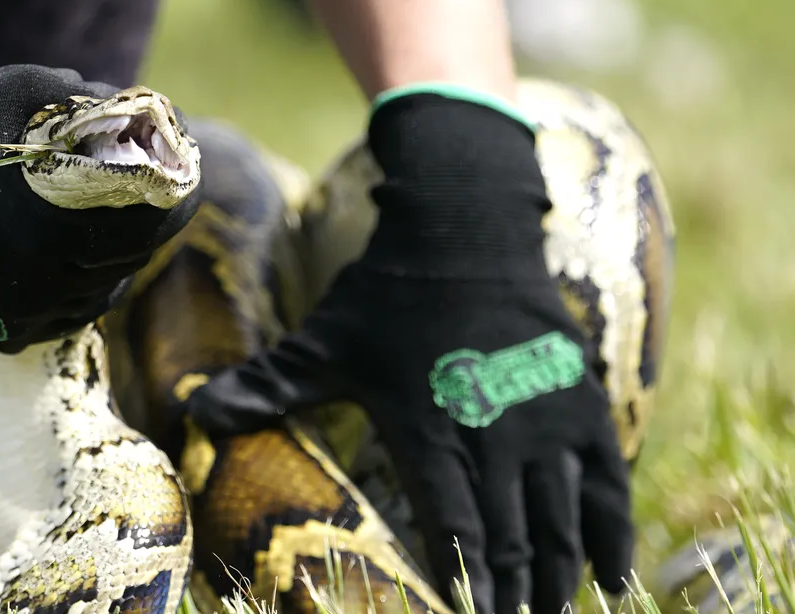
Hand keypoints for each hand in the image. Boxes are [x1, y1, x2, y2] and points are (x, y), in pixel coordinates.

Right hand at [0, 64, 198, 351]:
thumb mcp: (23, 91)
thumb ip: (87, 102)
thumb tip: (136, 113)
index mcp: (57, 222)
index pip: (149, 228)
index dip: (177, 205)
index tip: (182, 186)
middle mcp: (42, 278)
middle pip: (128, 263)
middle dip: (145, 232)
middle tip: (149, 206)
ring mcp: (17, 310)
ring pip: (97, 296)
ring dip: (112, 266)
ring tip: (106, 234)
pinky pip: (58, 320)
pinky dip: (73, 296)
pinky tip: (70, 267)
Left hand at [183, 90, 632, 612]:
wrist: (463, 229)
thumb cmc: (386, 294)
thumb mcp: (321, 344)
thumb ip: (265, 387)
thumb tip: (193, 413)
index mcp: (426, 427)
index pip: (451, 524)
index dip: (464, 582)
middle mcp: (493, 431)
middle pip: (511, 537)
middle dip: (513, 593)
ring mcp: (544, 419)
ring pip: (561, 519)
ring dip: (558, 575)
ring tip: (553, 613)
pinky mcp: (579, 401)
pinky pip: (607, 481)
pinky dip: (612, 532)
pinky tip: (613, 575)